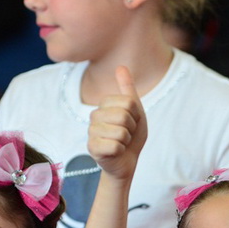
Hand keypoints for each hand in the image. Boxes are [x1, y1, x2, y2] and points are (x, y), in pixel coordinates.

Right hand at [87, 66, 147, 180]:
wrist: (126, 161)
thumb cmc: (131, 136)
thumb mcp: (135, 111)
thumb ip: (128, 89)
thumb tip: (121, 66)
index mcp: (104, 104)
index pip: (129, 102)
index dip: (136, 115)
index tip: (132, 122)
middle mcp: (94, 116)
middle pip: (124, 116)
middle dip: (132, 128)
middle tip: (127, 135)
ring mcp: (91, 132)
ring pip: (121, 132)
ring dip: (127, 141)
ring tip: (121, 143)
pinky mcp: (92, 148)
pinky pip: (115, 146)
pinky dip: (121, 151)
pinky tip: (115, 152)